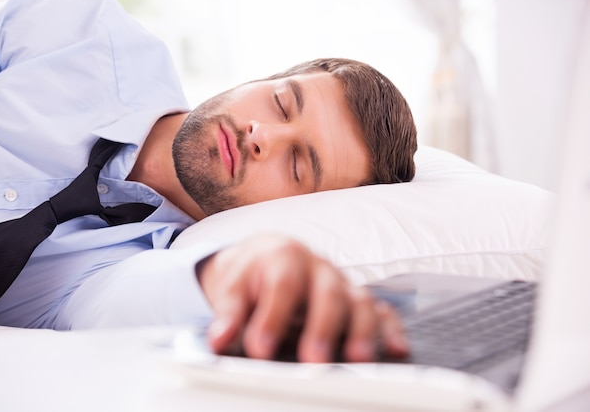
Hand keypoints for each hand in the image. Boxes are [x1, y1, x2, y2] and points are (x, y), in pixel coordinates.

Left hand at [197, 233, 407, 362]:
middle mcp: (320, 269)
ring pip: (361, 301)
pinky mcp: (357, 299)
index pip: (283, 286)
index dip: (273, 317)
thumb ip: (229, 313)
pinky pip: (382, 311)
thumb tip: (219, 339)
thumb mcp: (234, 287)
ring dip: (362, 331)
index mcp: (286, 258)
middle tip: (313, 360)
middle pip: (328, 293)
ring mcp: (343, 284)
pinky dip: (391, 329)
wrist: (270, 255)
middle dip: (323, 327)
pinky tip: (395, 350)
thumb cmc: (254, 274)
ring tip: (358, 360)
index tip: (259, 349)